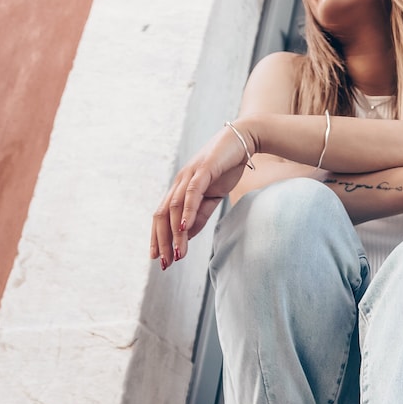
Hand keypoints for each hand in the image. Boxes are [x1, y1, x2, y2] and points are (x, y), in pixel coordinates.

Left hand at [150, 124, 256, 268]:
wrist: (243, 140)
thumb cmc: (227, 167)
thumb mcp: (212, 197)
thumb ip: (199, 215)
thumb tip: (186, 235)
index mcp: (180, 189)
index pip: (162, 217)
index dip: (158, 238)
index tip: (160, 259)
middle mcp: (179, 182)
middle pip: (162, 215)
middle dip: (162, 241)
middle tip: (165, 264)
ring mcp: (190, 175)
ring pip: (174, 208)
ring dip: (174, 234)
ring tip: (177, 254)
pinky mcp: (203, 170)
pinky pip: (191, 193)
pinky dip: (186, 211)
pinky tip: (183, 228)